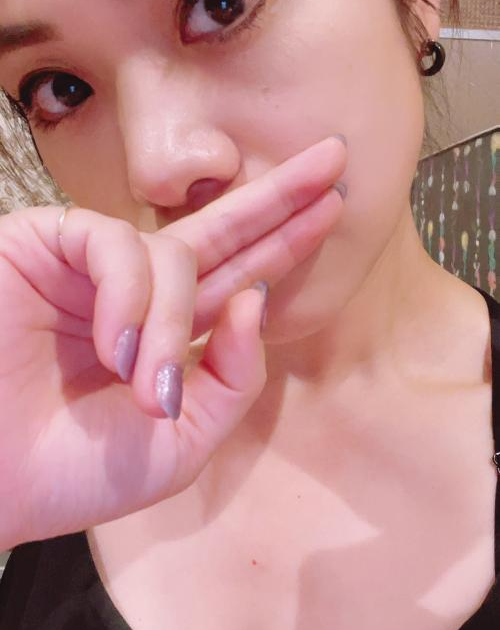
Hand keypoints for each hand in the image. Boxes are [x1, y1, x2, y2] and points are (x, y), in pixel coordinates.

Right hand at [0, 136, 345, 547]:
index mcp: (168, 335)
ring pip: (171, 254)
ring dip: (172, 322)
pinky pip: (113, 248)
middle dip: (277, 197)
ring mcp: (94, 268)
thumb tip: (257, 297)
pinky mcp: (48, 245)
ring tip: (150, 386)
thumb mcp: (179, 443)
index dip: (283, 243)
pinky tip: (115, 347)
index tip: (332, 207)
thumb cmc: (71, 471)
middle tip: (335, 158)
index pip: (237, 277)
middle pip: (221, 230)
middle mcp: (137, 292)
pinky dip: (127, 299)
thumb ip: (232, 379)